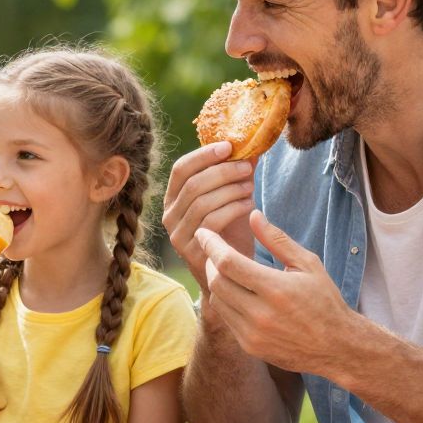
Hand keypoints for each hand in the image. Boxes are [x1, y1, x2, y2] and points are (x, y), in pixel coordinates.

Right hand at [161, 142, 253, 280]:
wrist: (232, 276)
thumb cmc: (231, 233)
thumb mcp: (232, 199)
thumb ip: (237, 176)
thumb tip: (252, 147)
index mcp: (174, 198)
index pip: (181, 168)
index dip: (204, 155)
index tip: (229, 146)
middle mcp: (170, 215)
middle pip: (193, 184)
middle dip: (223, 171)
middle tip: (246, 167)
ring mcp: (178, 234)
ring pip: (202, 202)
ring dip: (230, 190)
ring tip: (250, 187)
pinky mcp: (190, 251)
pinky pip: (211, 222)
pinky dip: (233, 209)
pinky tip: (250, 205)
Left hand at [197, 211, 361, 377]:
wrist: (336, 346)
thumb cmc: (325, 300)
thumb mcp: (308, 264)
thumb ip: (277, 239)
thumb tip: (253, 215)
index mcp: (276, 289)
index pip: (228, 262)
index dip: (211, 245)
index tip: (204, 233)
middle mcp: (260, 314)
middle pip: (217, 281)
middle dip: (210, 262)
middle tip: (214, 251)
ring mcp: (252, 333)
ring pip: (217, 300)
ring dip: (215, 281)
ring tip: (225, 269)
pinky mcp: (249, 346)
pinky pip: (225, 318)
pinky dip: (224, 301)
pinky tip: (235, 291)